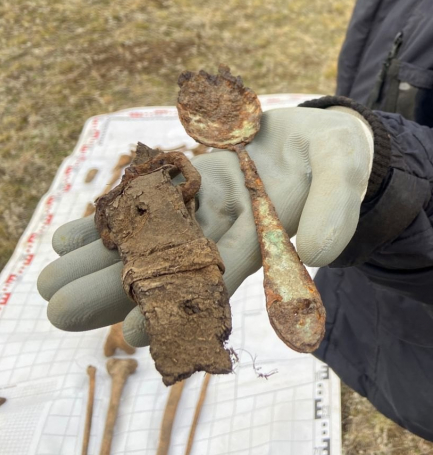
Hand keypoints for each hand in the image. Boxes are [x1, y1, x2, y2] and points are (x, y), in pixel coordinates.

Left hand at [37, 106, 373, 345]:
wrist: (323, 140)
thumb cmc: (341, 154)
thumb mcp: (345, 168)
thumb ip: (336, 204)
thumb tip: (321, 251)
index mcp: (267, 231)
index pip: (219, 272)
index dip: (179, 300)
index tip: (131, 330)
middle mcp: (231, 227)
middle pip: (171, 261)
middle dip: (117, 285)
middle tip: (60, 309)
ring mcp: (209, 206)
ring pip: (153, 236)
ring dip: (102, 257)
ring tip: (51, 277)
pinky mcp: (195, 184)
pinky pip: (151, 202)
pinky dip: (112, 217)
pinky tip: (69, 235)